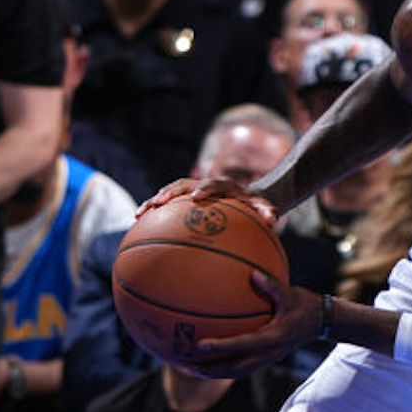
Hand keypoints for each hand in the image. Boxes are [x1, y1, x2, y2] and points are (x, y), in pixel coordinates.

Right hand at [138, 177, 278, 230]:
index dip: (204, 189)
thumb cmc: (256, 206)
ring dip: (154, 201)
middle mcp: (204, 184)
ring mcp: (191, 190)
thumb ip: (268, 212)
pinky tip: (139, 227)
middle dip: (170, 193)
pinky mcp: (183, 199)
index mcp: (224, 186)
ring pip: (169, 192)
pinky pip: (166, 206)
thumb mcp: (265, 208)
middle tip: (158, 203)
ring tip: (139, 215)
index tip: (197, 198)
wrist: (247, 197)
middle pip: (182, 184)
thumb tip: (272, 220)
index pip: (213, 184)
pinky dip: (153, 214)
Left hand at [185, 273, 322, 377]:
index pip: (243, 344)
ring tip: (192, 369)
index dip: (221, 346)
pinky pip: (242, 366)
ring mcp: (268, 358)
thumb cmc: (307, 306)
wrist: (323, 322)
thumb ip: (272, 286)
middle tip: (187, 366)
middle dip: (211, 370)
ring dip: (215, 372)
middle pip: (235, 369)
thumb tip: (253, 274)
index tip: (200, 344)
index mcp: (274, 337)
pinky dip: (225, 366)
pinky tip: (211, 360)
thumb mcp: (292, 294)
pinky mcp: (267, 358)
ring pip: (237, 372)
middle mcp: (269, 353)